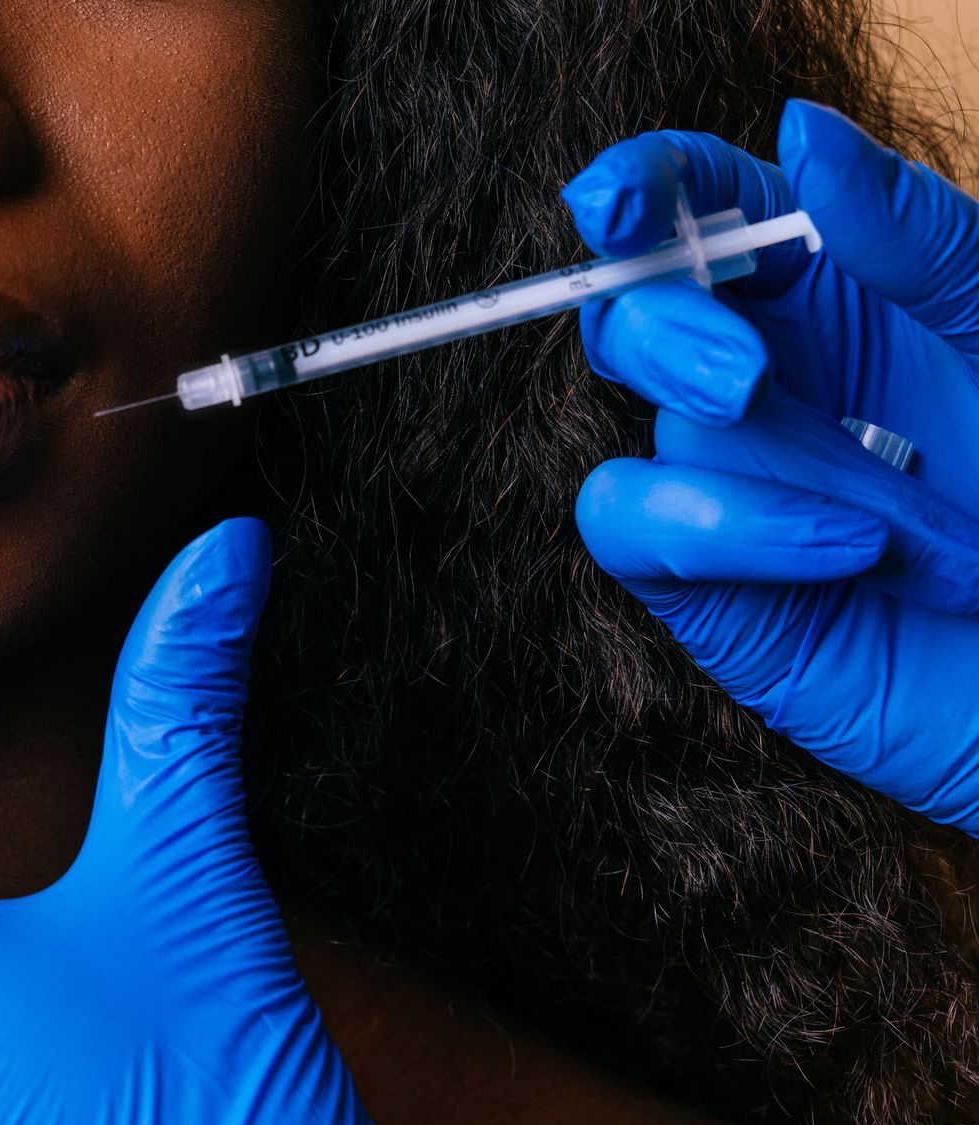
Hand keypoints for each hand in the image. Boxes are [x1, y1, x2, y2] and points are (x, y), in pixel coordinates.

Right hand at [563, 101, 978, 835]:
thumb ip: (916, 238)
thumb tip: (798, 129)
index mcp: (844, 291)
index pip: (707, 206)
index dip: (643, 189)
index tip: (614, 205)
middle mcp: (773, 376)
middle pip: (634, 309)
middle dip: (666, 331)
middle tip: (744, 376)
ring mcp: (730, 479)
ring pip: (671, 425)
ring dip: (801, 471)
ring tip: (926, 532)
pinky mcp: (703, 580)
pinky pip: (631, 517)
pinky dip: (726, 527)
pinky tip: (849, 554)